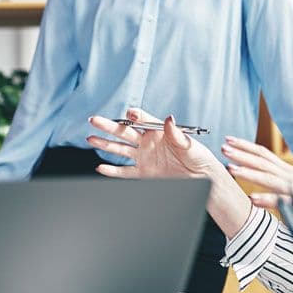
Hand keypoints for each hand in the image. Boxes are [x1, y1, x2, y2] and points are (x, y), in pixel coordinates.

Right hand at [87, 108, 222, 179]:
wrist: (201, 178)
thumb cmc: (199, 157)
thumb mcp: (190, 144)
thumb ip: (177, 133)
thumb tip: (169, 118)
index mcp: (159, 131)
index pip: (142, 120)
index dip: (135, 116)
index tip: (130, 115)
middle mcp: (148, 142)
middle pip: (125, 132)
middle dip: (109, 126)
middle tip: (94, 120)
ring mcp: (144, 158)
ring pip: (120, 149)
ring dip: (105, 144)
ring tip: (90, 138)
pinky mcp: (143, 173)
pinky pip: (125, 172)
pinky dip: (112, 171)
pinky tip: (101, 167)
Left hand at [222, 136, 292, 228]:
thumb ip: (286, 185)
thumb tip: (268, 185)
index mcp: (291, 172)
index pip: (265, 155)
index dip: (246, 146)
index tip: (230, 140)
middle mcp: (292, 176)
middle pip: (263, 161)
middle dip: (242, 153)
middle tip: (223, 146)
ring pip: (269, 178)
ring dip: (248, 172)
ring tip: (230, 167)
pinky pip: (282, 202)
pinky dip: (267, 199)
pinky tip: (252, 199)